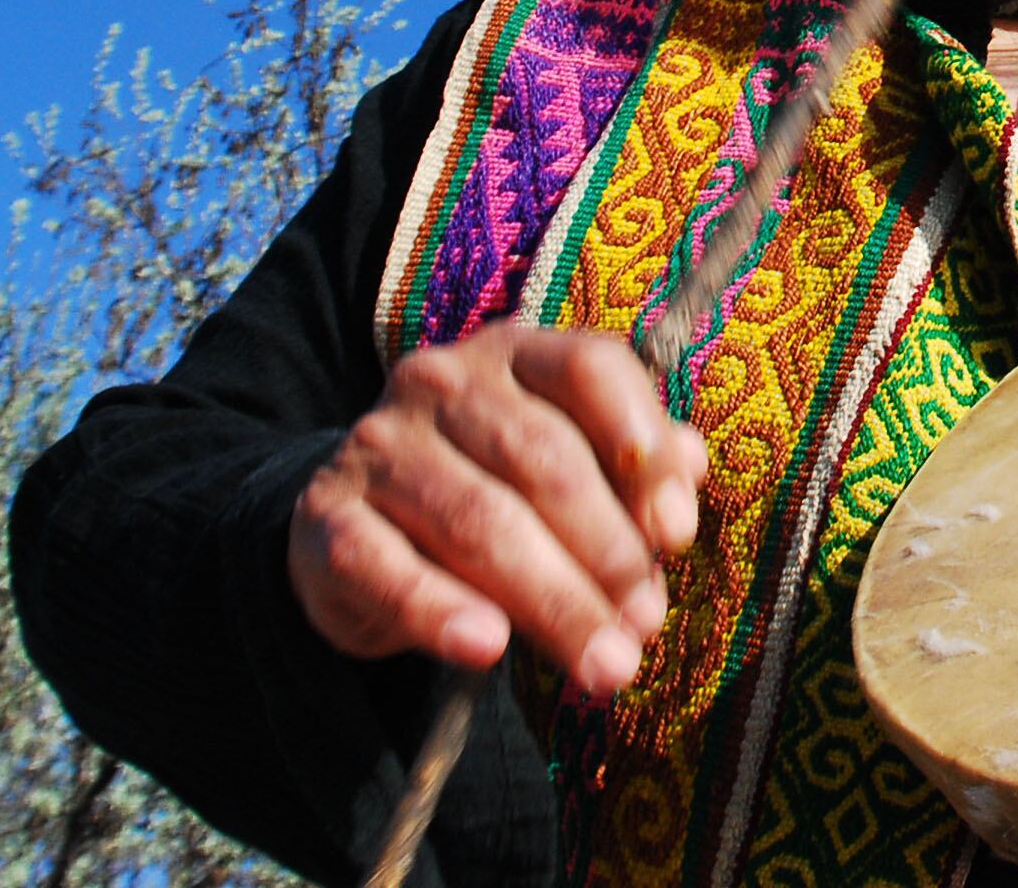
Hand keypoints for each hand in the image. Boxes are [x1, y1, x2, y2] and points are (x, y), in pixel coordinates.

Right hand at [289, 322, 709, 697]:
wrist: (358, 528)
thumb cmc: (495, 492)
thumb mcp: (568, 467)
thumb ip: (632, 465)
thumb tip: (691, 466)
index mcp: (518, 354)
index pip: (591, 368)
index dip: (642, 447)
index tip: (676, 533)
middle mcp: (443, 381)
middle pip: (542, 459)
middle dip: (607, 552)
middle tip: (643, 626)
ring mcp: (378, 445)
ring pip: (480, 519)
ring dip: (552, 600)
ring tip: (604, 664)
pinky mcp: (326, 518)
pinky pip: (387, 568)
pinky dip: (440, 611)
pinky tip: (487, 649)